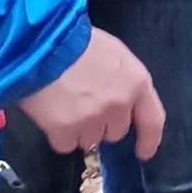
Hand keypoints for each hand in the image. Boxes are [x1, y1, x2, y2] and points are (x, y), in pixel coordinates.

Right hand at [19, 30, 163, 159]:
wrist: (37, 43)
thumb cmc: (75, 40)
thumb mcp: (112, 53)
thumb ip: (123, 81)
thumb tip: (121, 102)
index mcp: (136, 82)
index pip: (153, 120)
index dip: (149, 140)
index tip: (142, 152)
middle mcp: (119, 104)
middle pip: (115, 132)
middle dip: (101, 125)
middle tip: (81, 105)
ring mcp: (92, 119)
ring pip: (89, 140)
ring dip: (78, 130)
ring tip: (62, 106)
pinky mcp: (65, 129)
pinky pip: (65, 145)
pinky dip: (58, 135)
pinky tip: (50, 115)